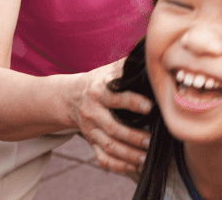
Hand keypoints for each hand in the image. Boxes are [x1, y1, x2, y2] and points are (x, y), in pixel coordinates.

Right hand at [68, 59, 152, 173]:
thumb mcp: (109, 70)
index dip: (133, 103)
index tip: (150, 107)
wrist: (70, 97)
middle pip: (113, 128)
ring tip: (146, 156)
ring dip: (128, 154)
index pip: (116, 98)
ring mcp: (90, 130)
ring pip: (109, 146)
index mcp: (99, 91)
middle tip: (151, 140)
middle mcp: (93, 112)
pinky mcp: (91, 142)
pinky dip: (118, 165)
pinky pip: (102, 158)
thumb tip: (151, 56)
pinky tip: (134, 166)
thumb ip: (127, 66)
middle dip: (133, 136)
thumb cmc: (100, 81)